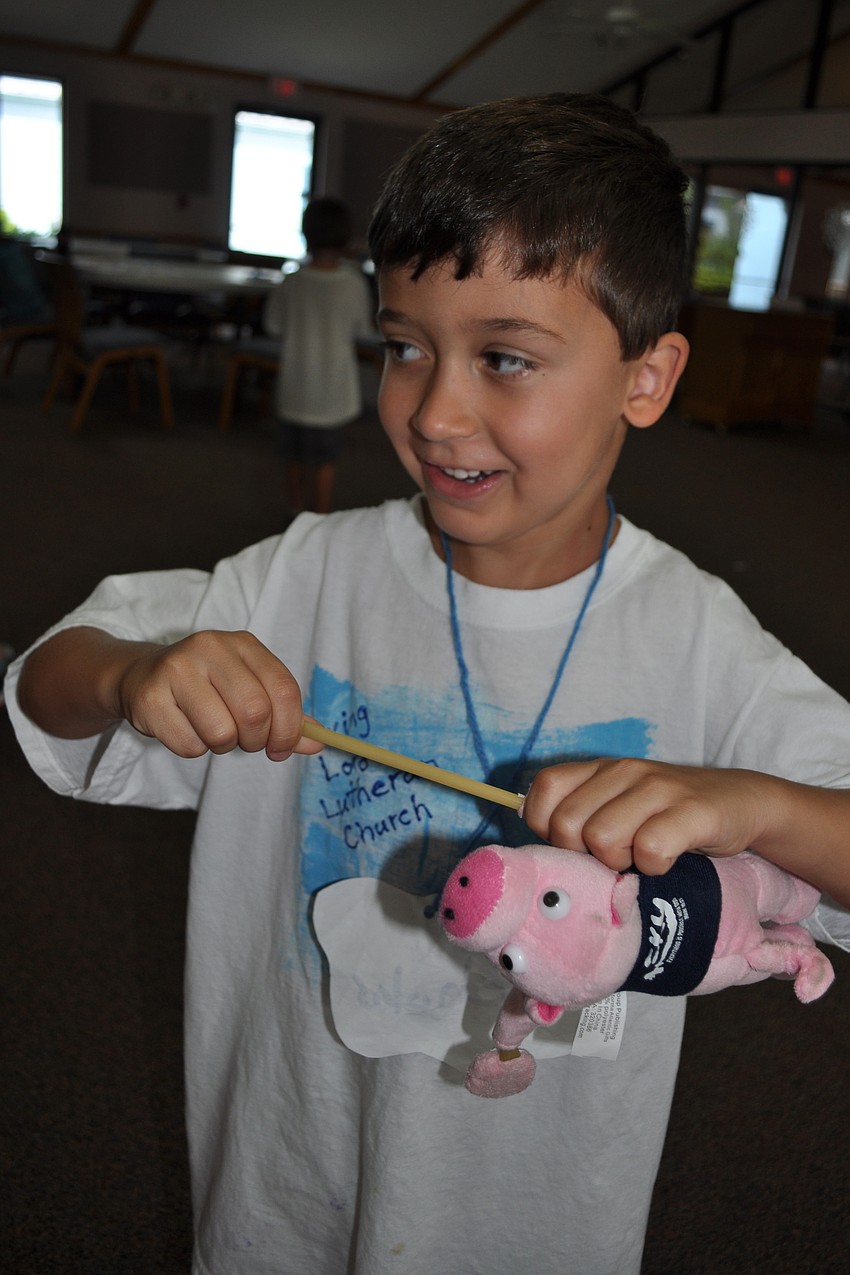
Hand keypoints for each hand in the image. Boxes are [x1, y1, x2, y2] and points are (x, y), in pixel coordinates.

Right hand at [115, 630, 322, 761]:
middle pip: (255, 713)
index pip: (284, 689)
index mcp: (243, 644)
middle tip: (244, 741)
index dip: (290, 729)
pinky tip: (184, 727)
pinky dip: (193, 748)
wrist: (143, 676)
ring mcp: (176, 669)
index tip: (281, 748)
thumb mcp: (249, 688)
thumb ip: (285, 715)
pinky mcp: (150, 697)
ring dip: (223, 745)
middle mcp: (210, 647)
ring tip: (211, 729)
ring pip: (221, 733)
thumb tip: (318, 742)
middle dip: (255, 740)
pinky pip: (190, 745)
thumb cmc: (206, 687)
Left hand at [521, 758, 772, 874]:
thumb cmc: (669, 815)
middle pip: (567, 826)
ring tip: (642, 856)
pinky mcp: (692, 812)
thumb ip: (580, 816)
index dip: (549, 827)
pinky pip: (649, 851)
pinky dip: (654, 868)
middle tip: (617, 856)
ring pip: (601, 839)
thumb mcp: (620, 806)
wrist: (742, 803)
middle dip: (585, 855)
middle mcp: (623, 771)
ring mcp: (658, 788)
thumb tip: (538, 852)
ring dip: (620, 862)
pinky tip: (667, 861)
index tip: (578, 845)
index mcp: (599, 769)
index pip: (543, 791)